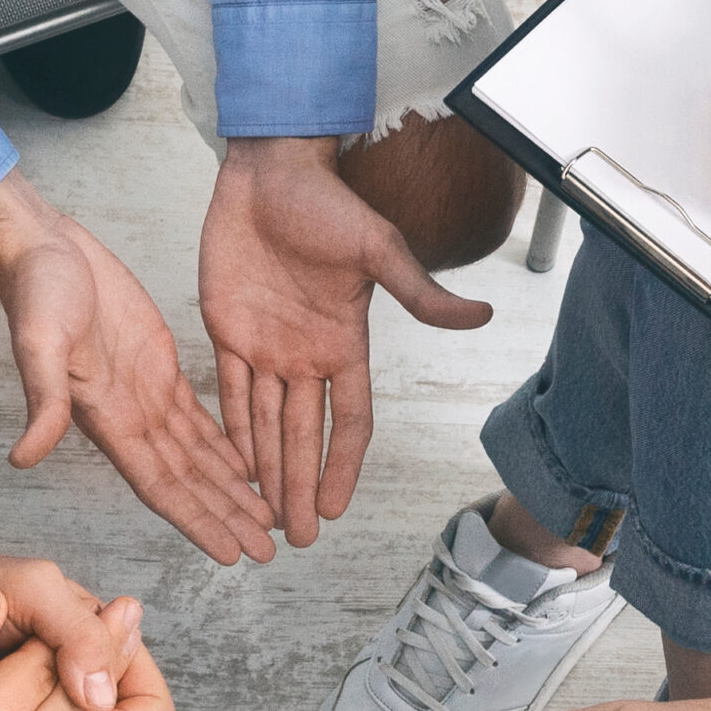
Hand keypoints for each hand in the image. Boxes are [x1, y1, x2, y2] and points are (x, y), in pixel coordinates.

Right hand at [0, 172, 275, 565]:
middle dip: (228, 517)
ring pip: (200, 456)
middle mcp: (132, 419)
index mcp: (108, 420)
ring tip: (270, 518)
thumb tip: (22, 457)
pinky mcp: (160, 367)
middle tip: (270, 551)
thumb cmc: (36, 291)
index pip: (161, 486)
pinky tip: (251, 466)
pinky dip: (226, 445)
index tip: (231, 553)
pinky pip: (200, 419)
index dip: (197, 520)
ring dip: (233, 489)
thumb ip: (42, 400)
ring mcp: (147, 395)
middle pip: (190, 482)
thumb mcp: (39, 342)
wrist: (43, 248)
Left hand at [200, 136, 493, 546]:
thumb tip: (482, 313)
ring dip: (267, 471)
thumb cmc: (328, 203)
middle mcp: (307, 355)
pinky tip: (232, 469)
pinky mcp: (228, 332)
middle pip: (304, 436)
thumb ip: (420, 293)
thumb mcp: (379, 250)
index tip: (334, 510)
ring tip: (264, 518)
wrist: (270, 171)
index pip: (350, 421)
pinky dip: (231, 432)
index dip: (342, 466)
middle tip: (296, 539)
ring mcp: (268, 347)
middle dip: (300, 487)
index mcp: (345, 344)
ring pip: (266, 424)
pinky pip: (229, 394)